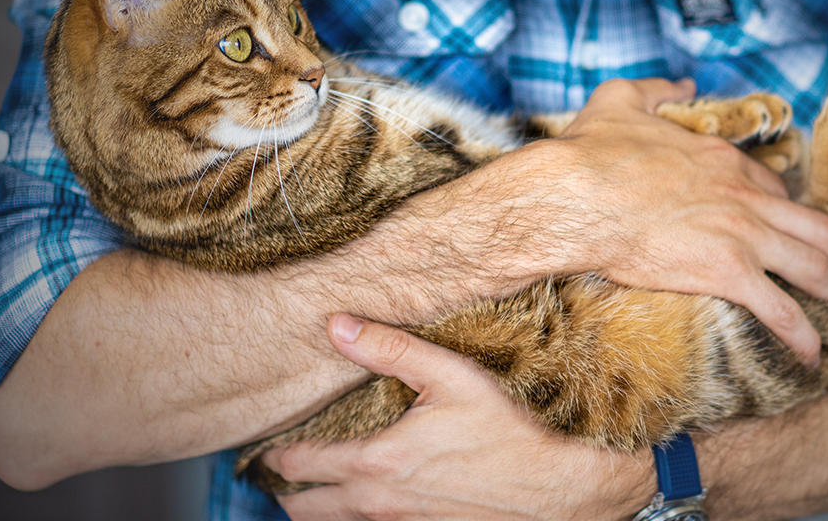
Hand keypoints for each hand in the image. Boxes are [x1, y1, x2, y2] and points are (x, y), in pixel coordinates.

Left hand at [264, 315, 654, 519]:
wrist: (557, 488)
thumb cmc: (507, 431)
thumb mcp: (450, 376)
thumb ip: (388, 350)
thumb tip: (336, 324)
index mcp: (376, 462)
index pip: (301, 465)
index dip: (279, 457)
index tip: (270, 448)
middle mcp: (378, 505)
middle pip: (304, 511)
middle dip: (289, 493)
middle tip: (282, 476)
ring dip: (319, 514)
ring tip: (314, 496)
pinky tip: (365, 508)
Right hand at [521, 78, 827, 365]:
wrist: (571, 197)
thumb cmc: (588, 153)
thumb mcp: (621, 99)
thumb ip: (657, 87)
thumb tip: (682, 82)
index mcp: (724, 160)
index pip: (777, 189)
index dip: (790, 214)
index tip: (789, 233)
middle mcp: (744, 195)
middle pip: (817, 228)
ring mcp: (741, 234)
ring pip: (814, 266)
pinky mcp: (726, 272)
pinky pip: (783, 310)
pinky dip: (805, 336)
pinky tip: (811, 357)